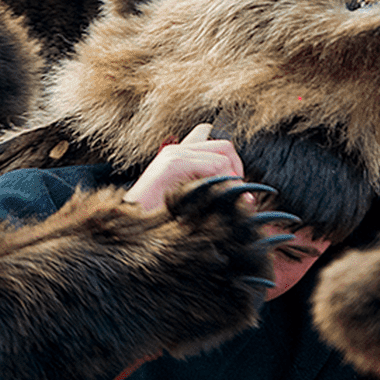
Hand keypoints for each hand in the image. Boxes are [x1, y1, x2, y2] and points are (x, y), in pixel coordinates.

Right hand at [123, 122, 245, 213]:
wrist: (133, 234)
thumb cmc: (163, 225)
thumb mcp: (193, 204)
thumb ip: (213, 192)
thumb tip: (246, 193)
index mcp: (180, 158)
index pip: (216, 145)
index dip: (234, 166)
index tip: (240, 194)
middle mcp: (176, 150)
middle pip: (224, 146)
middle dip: (238, 171)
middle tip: (243, 198)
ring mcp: (173, 154)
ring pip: (223, 154)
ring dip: (234, 179)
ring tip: (234, 202)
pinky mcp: (172, 163)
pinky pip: (215, 165)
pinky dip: (226, 182)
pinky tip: (223, 201)